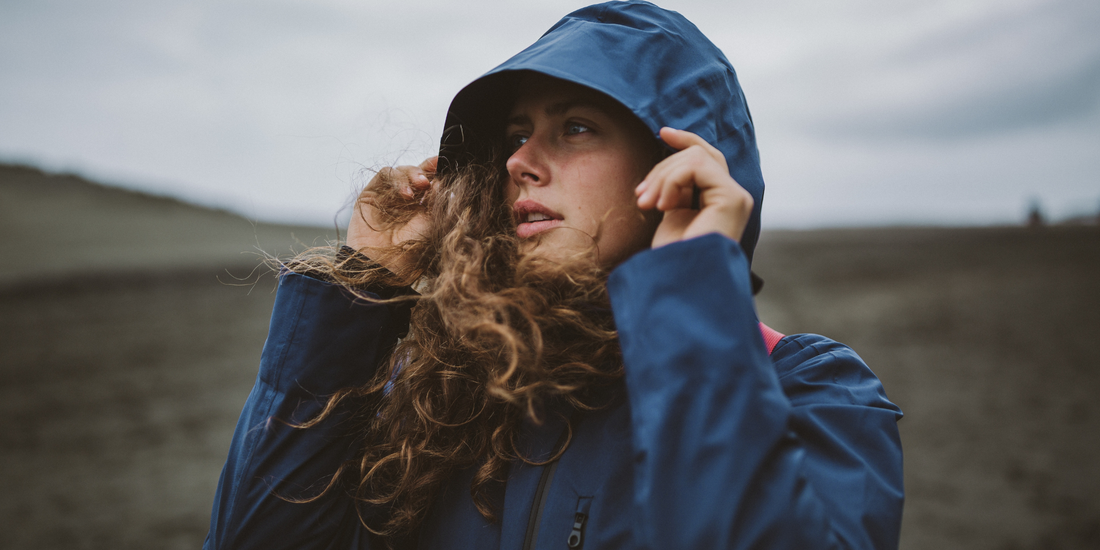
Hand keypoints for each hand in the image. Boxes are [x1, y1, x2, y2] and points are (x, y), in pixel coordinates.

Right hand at [347, 156, 437, 282]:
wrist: (385, 266)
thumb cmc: (412, 251)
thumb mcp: (432, 223)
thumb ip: (437, 200)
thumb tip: (442, 180)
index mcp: (422, 207)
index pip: (430, 181)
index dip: (437, 170)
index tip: (445, 162)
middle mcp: (405, 201)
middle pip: (415, 173)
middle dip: (425, 170)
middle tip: (432, 175)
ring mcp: (386, 197)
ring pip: (400, 171)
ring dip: (412, 174)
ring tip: (420, 185)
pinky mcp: (370, 195)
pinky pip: (384, 175)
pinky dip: (397, 179)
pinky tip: (406, 194)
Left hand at [635, 128, 752, 248]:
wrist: (677, 281)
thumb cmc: (671, 257)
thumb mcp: (671, 213)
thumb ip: (676, 188)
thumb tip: (666, 158)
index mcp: (720, 200)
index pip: (709, 157)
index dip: (687, 140)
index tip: (662, 131)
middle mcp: (734, 197)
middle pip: (699, 155)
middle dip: (662, 169)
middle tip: (641, 198)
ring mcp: (736, 197)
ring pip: (696, 157)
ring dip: (663, 176)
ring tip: (648, 204)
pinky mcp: (732, 198)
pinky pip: (697, 167)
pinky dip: (672, 180)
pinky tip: (662, 205)